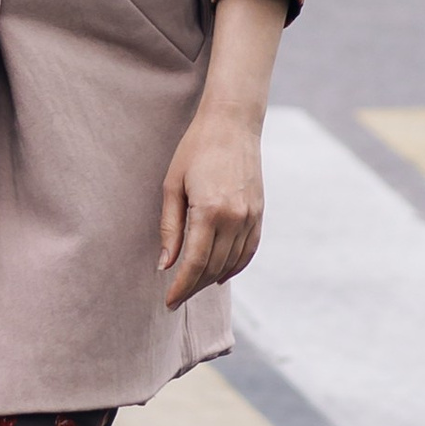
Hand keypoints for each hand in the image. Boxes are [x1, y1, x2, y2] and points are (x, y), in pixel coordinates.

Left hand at [159, 96, 265, 307]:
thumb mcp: (172, 186)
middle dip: (193, 287)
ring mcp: (251, 216)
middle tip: (176, 297)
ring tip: (193, 286)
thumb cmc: (195, 150)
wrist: (232, 123)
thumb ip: (170, 228)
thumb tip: (165, 266)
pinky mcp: (259, 212)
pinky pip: (249, 250)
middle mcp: (235, 217)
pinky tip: (220, 275)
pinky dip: (235, 267)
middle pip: (214, 267)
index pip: (195, 263)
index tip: (169, 302)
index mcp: (209, 210)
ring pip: (232, 263)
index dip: (181, 286)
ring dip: (212, 279)